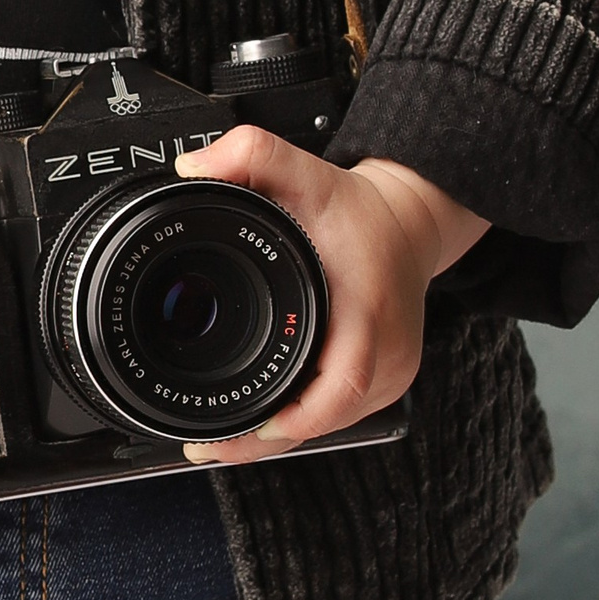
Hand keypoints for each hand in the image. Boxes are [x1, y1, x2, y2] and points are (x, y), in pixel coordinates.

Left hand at [167, 131, 489, 465]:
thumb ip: (249, 154)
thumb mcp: (303, 168)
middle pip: (328, 419)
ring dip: (280, 434)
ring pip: (331, 423)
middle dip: (267, 441)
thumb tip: (191, 168)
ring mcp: (391, 373)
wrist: (407, 222)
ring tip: (222, 440)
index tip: (248, 426)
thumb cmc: (356, 209)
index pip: (340, 384)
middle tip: (207, 446)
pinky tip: (262, 421)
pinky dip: (299, 418)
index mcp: (368, 311)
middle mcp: (387, 353)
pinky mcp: (384, 380)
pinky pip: (338, 412)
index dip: (294, 416)